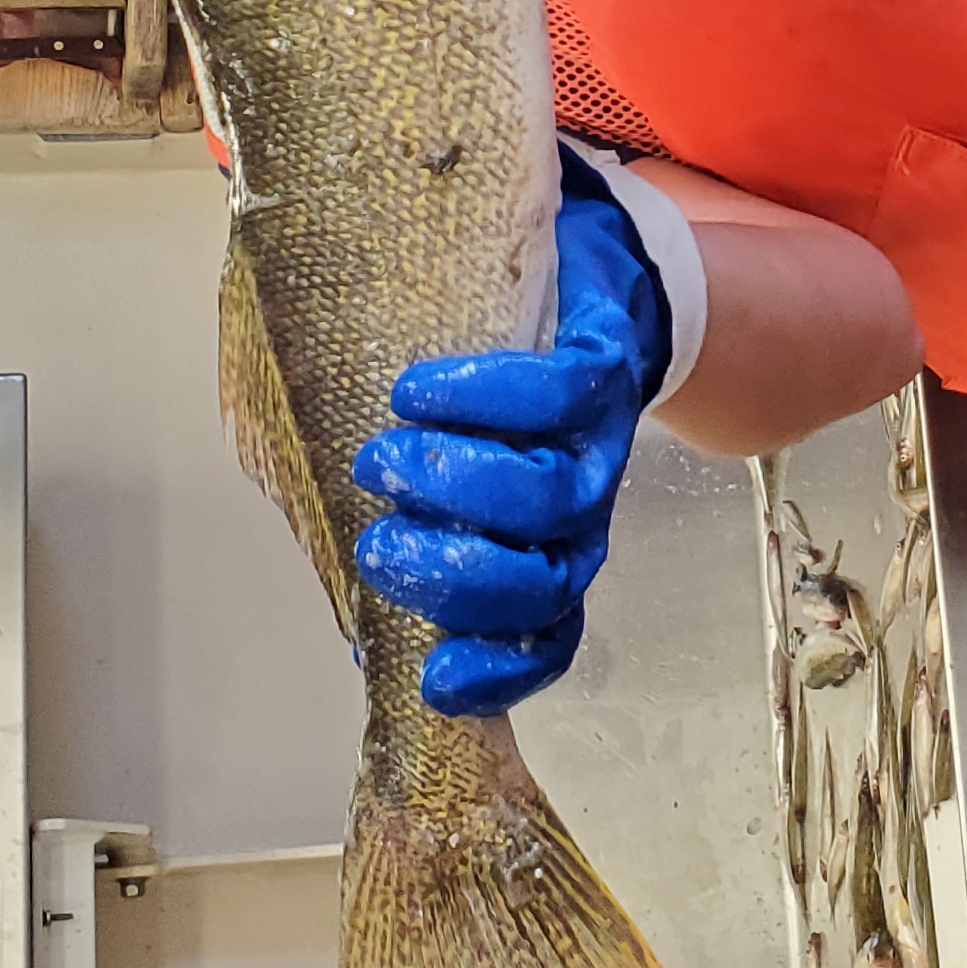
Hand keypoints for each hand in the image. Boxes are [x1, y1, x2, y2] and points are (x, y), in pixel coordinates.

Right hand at [352, 167, 673, 715]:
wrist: (588, 289)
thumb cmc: (498, 401)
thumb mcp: (454, 477)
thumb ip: (413, 540)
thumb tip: (361, 634)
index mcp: (547, 558)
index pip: (545, 642)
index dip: (498, 673)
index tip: (432, 678)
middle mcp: (582, 519)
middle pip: (543, 585)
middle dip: (453, 578)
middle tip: (378, 542)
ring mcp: (599, 448)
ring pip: (549, 502)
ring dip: (456, 486)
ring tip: (385, 456)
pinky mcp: (605, 374)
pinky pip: (554, 401)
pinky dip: (480, 400)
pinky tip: (416, 393)